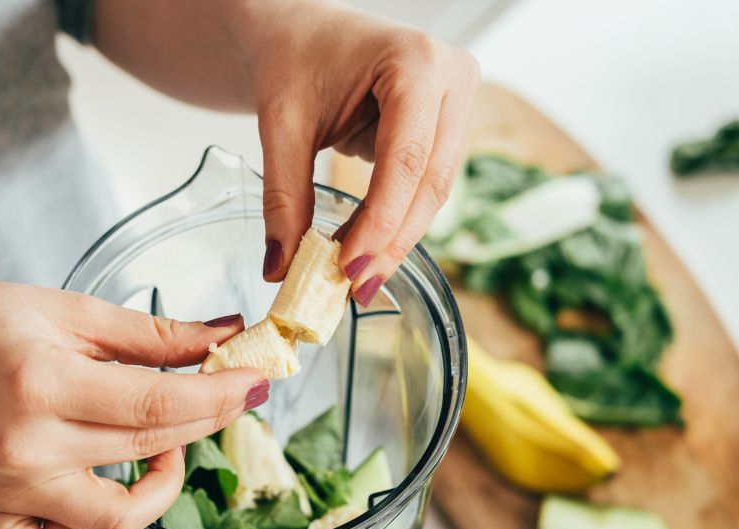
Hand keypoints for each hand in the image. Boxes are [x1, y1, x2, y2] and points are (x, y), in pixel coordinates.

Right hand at [0, 283, 264, 528]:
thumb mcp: (64, 309)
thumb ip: (149, 333)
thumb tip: (223, 337)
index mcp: (42, 385)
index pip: (157, 405)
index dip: (219, 396)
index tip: (255, 382)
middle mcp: (28, 449)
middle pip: (148, 450)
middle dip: (206, 421)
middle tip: (226, 391)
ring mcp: (13, 490)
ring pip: (118, 518)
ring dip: (160, 484)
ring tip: (162, 439)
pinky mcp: (1, 512)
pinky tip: (98, 491)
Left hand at [247, 3, 478, 303]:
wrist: (301, 31)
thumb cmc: (294, 56)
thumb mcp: (281, 123)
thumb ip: (283, 196)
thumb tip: (279, 267)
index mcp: (416, 60)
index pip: (405, 159)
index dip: (380, 221)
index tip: (347, 268)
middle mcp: (452, 77)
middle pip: (430, 182)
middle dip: (391, 241)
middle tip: (356, 288)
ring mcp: (458, 102)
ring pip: (434, 192)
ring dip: (396, 239)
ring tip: (357, 279)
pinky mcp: (449, 127)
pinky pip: (426, 187)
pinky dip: (396, 222)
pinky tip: (366, 252)